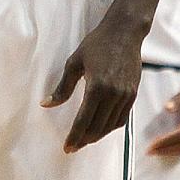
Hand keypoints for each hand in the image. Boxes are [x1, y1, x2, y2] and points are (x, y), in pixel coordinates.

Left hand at [41, 18, 141, 152]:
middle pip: (97, 127)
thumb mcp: (75, 62)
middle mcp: (113, 94)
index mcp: (97, 86)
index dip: (74, 136)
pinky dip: (110, 127)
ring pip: (110, 126)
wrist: (124, 32)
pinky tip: (101, 127)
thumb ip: (62, 87)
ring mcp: (125, 96)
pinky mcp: (133, 94)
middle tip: (73, 146)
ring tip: (84, 139)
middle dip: (84, 140)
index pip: (84, 120)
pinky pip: (121, 119)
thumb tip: (46, 104)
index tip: (67, 148)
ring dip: (97, 136)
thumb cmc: (97, 43)